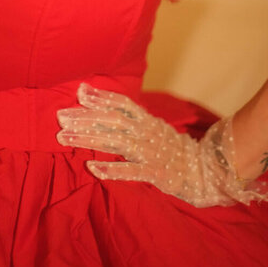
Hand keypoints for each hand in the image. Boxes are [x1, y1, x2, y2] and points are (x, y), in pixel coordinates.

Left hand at [56, 83, 267, 206]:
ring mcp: (151, 153)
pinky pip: (132, 171)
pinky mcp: (157, 174)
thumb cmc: (174, 151)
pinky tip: (93, 169)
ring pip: (116, 142)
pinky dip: (112, 169)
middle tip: (60, 118)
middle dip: (84, 118)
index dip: (101, 97)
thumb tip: (104, 108)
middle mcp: (147, 133)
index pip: (121, 104)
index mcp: (147, 121)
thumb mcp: (154, 130)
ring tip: (64, 138)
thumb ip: (131, 120)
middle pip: (112, 121)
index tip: (79, 92)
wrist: (208, 172)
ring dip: (88, 140)